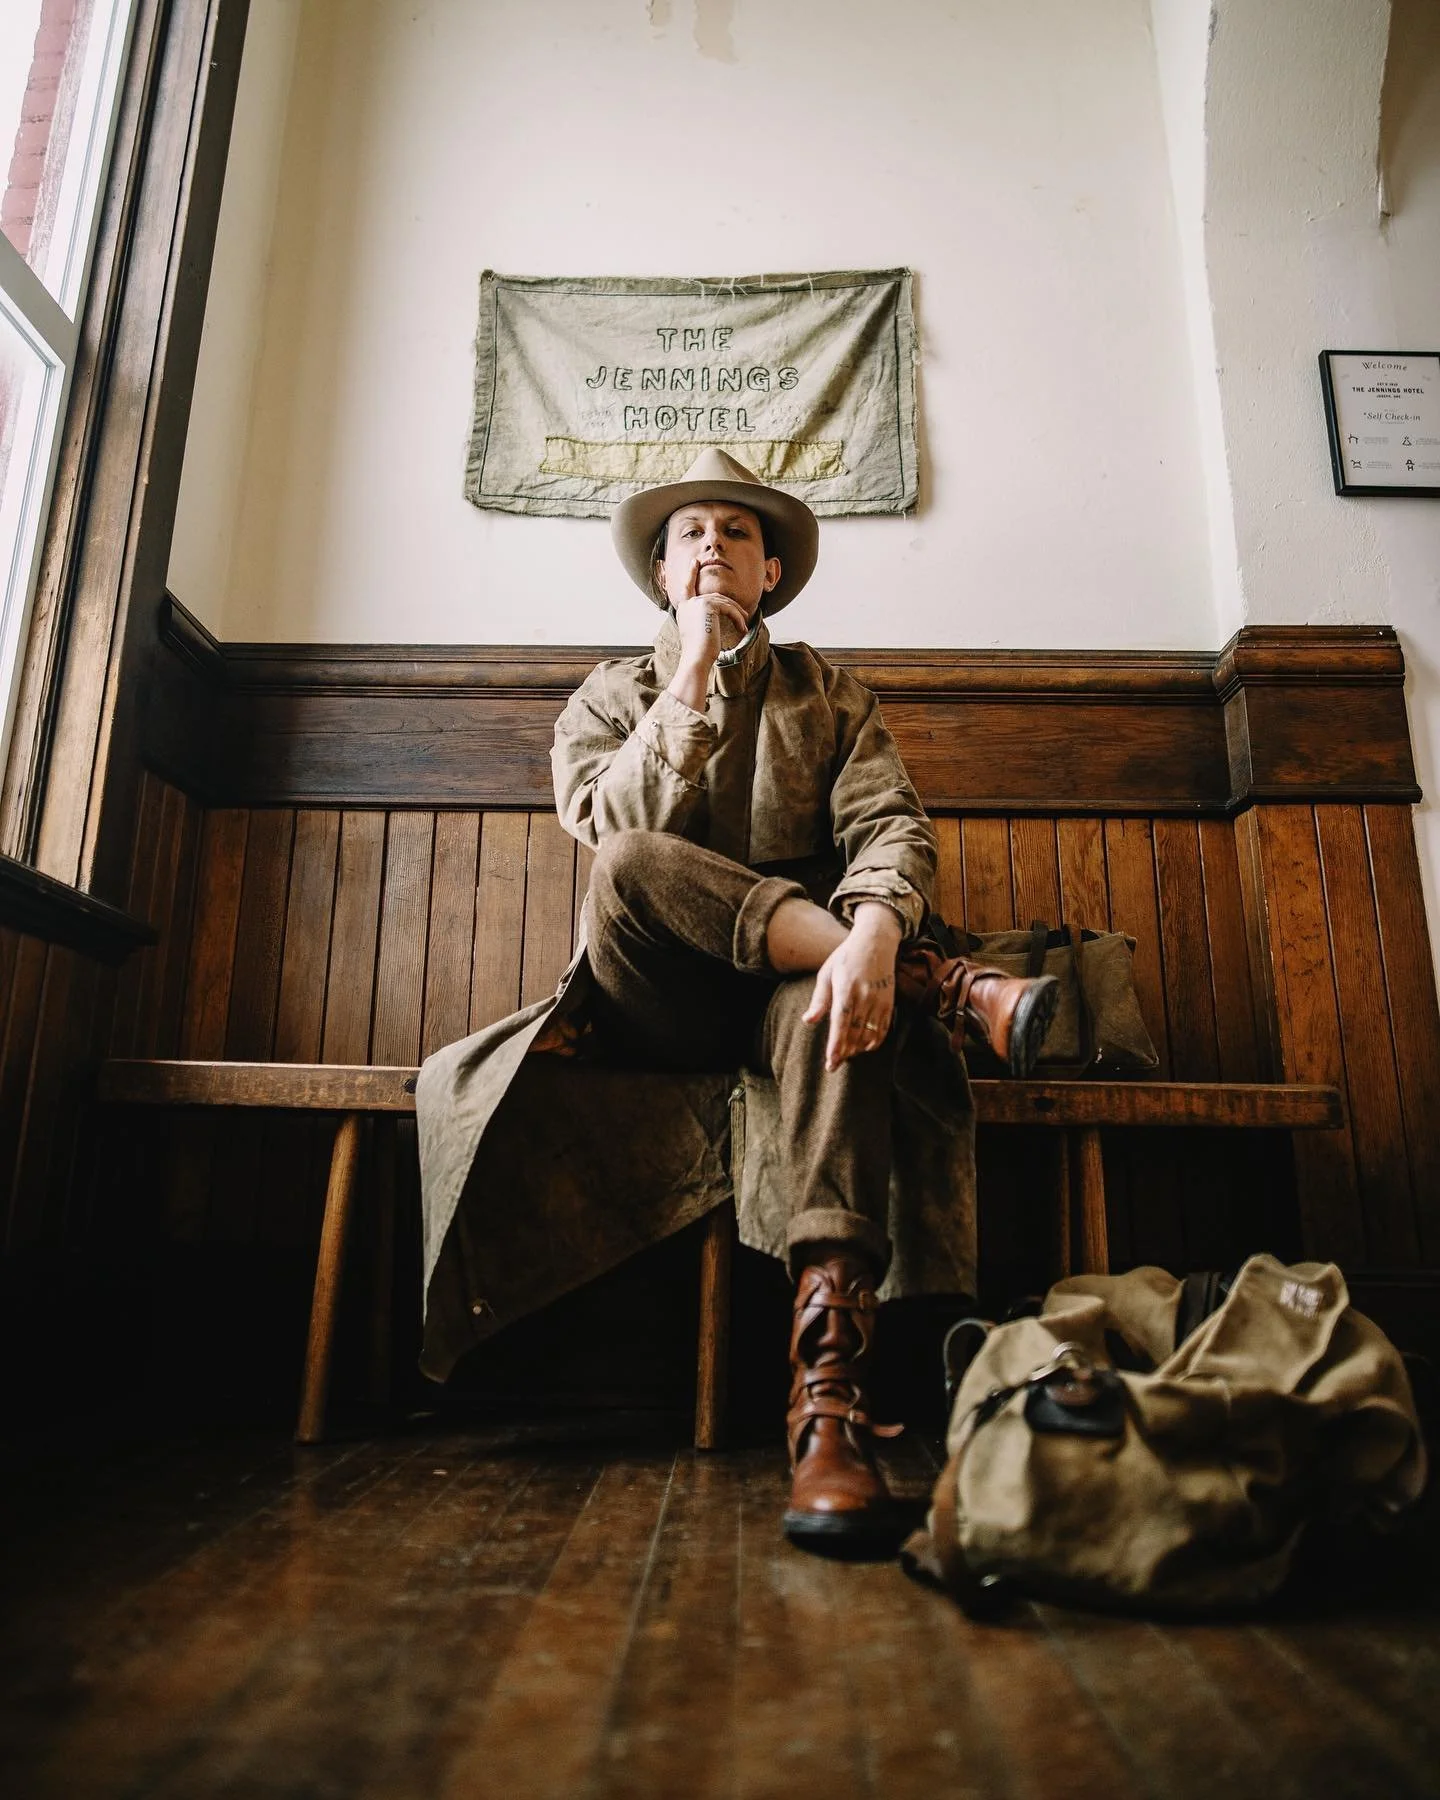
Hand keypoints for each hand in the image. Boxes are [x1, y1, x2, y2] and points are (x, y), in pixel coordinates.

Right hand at [672, 559, 749, 675]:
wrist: (696, 658)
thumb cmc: (699, 652)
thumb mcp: (699, 631)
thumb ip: (704, 618)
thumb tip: (720, 612)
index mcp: (683, 609)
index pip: (686, 588)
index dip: (691, 574)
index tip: (695, 562)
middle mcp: (688, 603)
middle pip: (715, 597)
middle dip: (732, 606)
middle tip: (744, 616)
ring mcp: (697, 603)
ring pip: (724, 603)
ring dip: (737, 614)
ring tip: (744, 624)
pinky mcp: (707, 606)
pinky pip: (728, 608)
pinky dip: (738, 618)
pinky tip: (742, 628)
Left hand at [804, 904, 901, 1071]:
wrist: (876, 942)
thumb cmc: (846, 957)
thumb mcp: (827, 973)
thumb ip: (819, 999)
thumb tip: (808, 1020)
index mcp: (845, 987)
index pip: (840, 1021)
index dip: (836, 1043)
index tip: (831, 1061)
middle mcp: (864, 995)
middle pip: (855, 1031)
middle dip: (845, 1051)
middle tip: (834, 1065)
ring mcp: (879, 999)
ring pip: (870, 1033)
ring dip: (858, 1048)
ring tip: (847, 1056)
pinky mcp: (889, 1002)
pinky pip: (884, 1028)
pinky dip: (875, 1041)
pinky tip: (865, 1047)